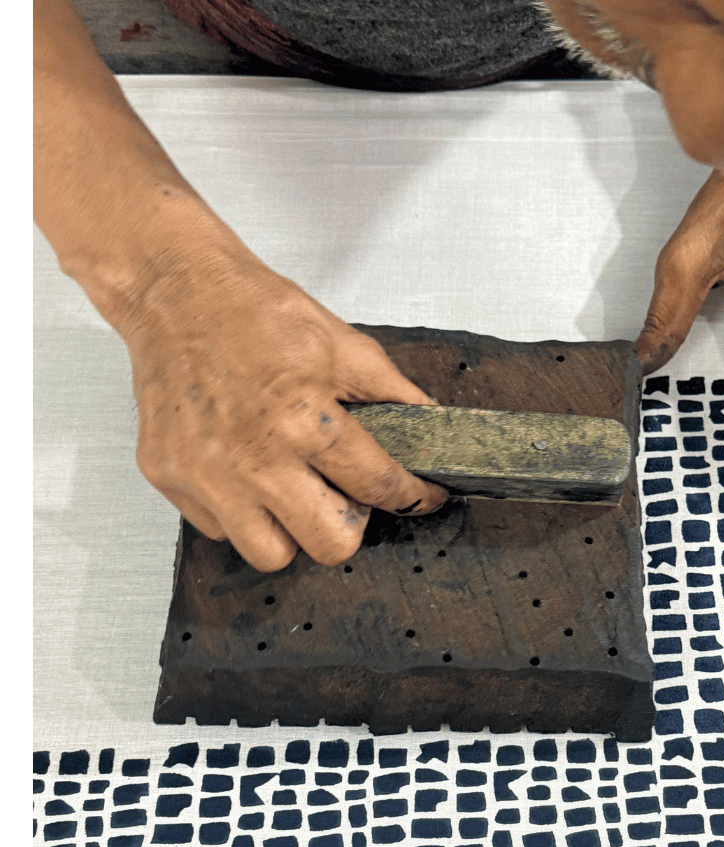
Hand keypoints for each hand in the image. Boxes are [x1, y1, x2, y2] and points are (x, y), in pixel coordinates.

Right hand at [121, 243, 448, 571]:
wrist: (177, 291)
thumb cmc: (253, 311)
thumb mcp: (343, 344)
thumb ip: (394, 393)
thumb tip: (431, 426)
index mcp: (305, 420)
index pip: (379, 486)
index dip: (412, 496)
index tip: (419, 496)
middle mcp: (255, 457)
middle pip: (330, 545)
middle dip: (351, 524)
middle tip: (347, 494)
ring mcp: (208, 474)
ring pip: (271, 555)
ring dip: (293, 531)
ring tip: (295, 491)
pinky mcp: (170, 478)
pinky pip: (221, 530)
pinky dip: (243, 514)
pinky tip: (249, 475)